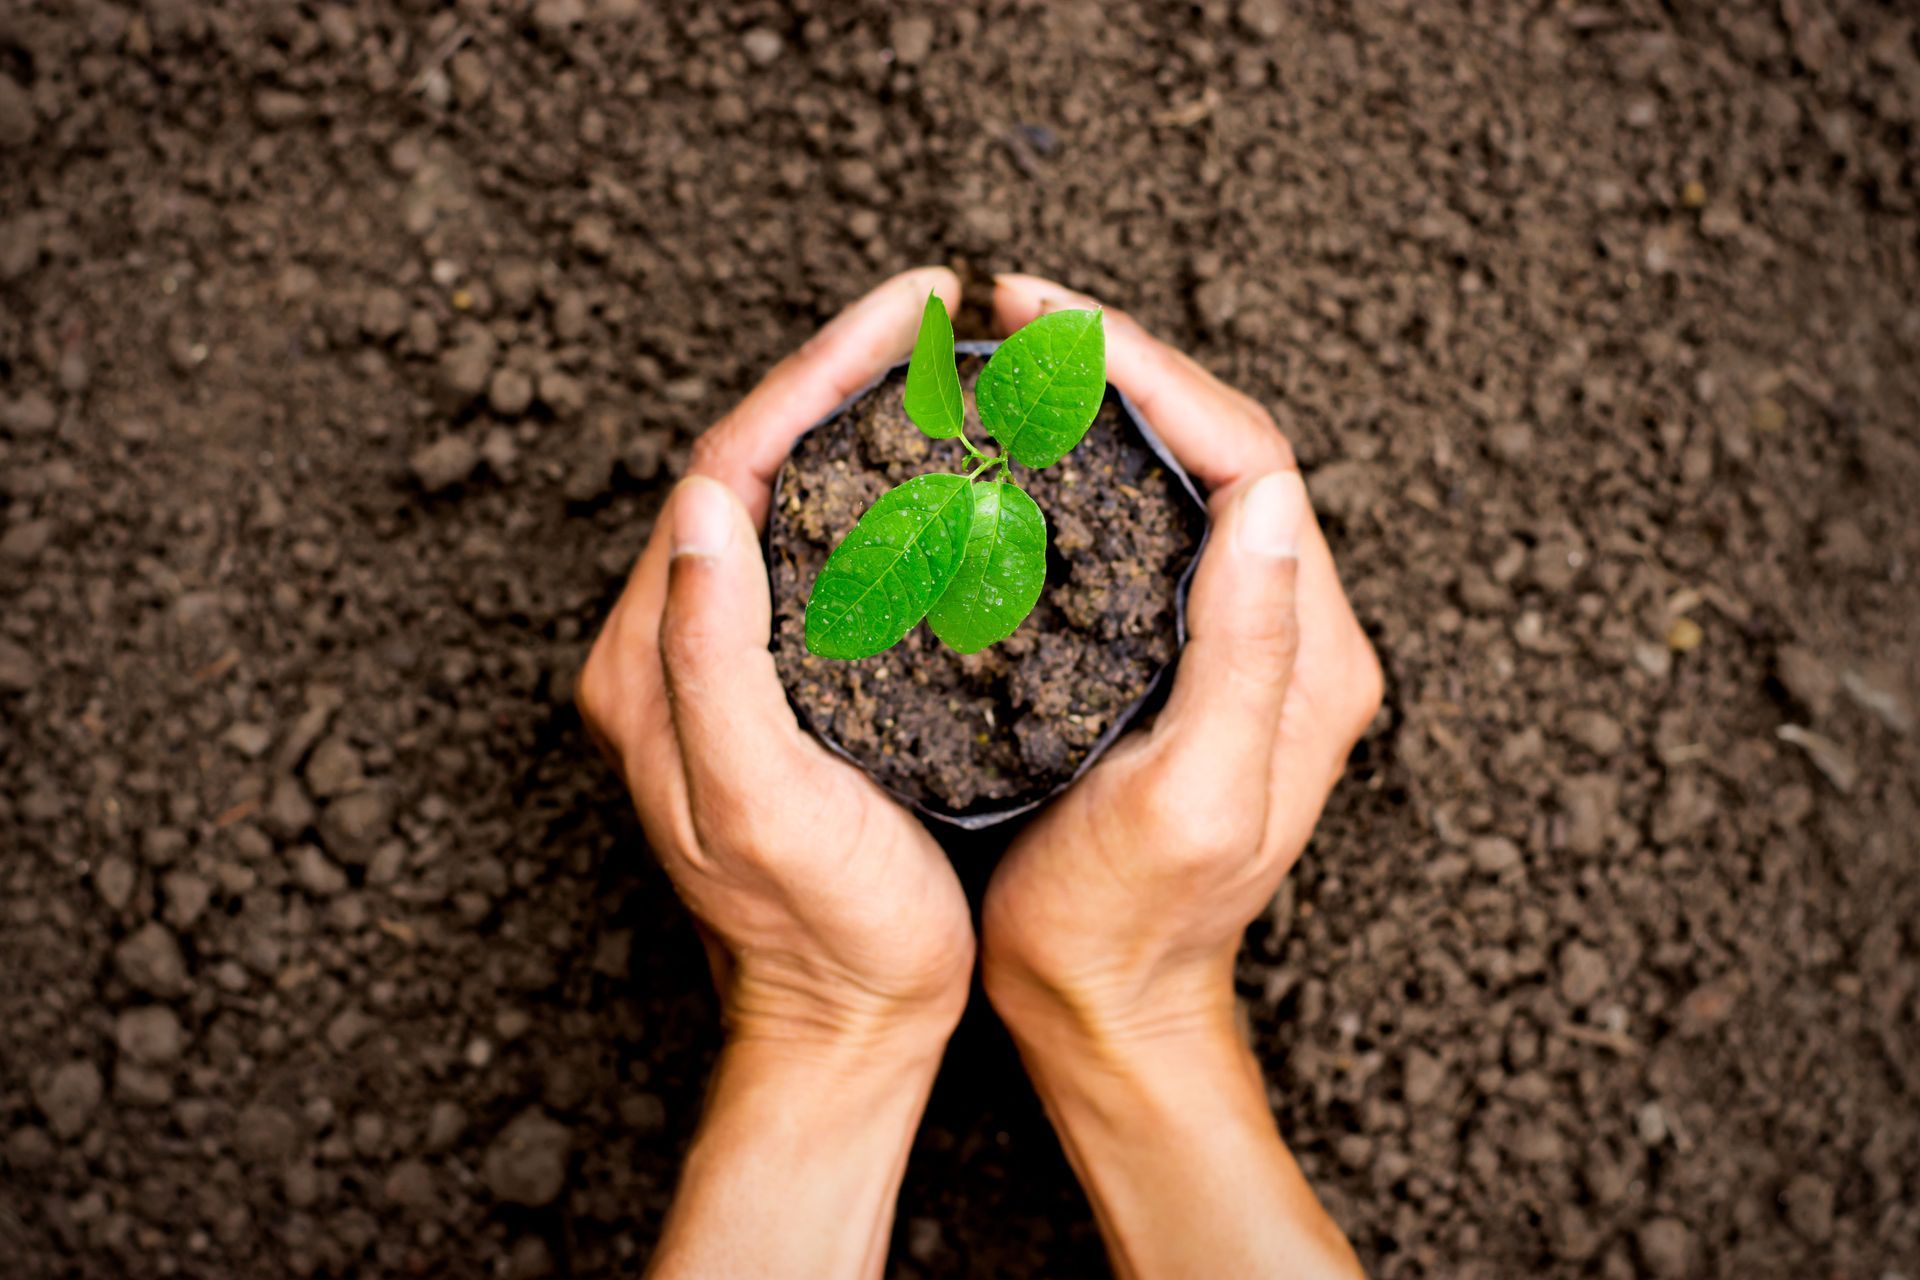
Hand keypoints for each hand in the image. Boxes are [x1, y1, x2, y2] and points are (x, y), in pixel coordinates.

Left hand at [576, 268, 972, 1278]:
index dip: (810, 377)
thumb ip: (712, 659)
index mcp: (653, 661)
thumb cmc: (821, 932)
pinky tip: (933, 469)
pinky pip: (815, 552)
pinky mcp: (772, 686)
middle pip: (750, 466)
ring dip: (852, 421)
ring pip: (784, 500)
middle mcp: (672, 648)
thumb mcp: (761, 804)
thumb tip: (705, 502)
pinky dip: (869, 490)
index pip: (726, 471)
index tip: (900, 314)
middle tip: (929, 314)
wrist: (846, 1023)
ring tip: (936, 363)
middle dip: (834, 375)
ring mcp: (720, 665)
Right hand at [980, 274, 1380, 1278]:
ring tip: (1014, 353)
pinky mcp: (1181, 659)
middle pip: (1222, 446)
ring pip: (1182, 474)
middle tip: (1017, 310)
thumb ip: (1247, 652)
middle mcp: (1289, 632)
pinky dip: (1086, 463)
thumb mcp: (1192, 799)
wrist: (1105, 1005)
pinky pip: (1146, 524)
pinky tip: (1020, 447)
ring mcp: (1238, 642)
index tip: (1049, 323)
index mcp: (1309, 652)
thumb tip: (1267, 494)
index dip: (1152, 371)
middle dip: (1123, 361)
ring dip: (1105, 399)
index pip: (1250, 457)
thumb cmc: (1130, 922)